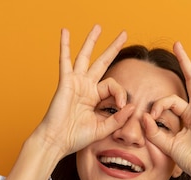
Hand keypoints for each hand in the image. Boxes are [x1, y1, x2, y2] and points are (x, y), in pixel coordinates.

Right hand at [36, 25, 134, 156]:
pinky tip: (65, 32)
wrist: (57, 141)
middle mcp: (85, 87)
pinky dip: (64, 46)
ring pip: (85, 57)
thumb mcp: (103, 128)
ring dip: (91, 41)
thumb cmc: (76, 137)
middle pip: (102, 62)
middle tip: (124, 34)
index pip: (113, 86)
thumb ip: (118, 118)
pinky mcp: (65, 82)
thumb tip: (132, 106)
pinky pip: (65, 60)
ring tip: (98, 27)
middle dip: (113, 48)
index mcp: (94, 97)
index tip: (122, 106)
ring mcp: (75, 82)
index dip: (120, 93)